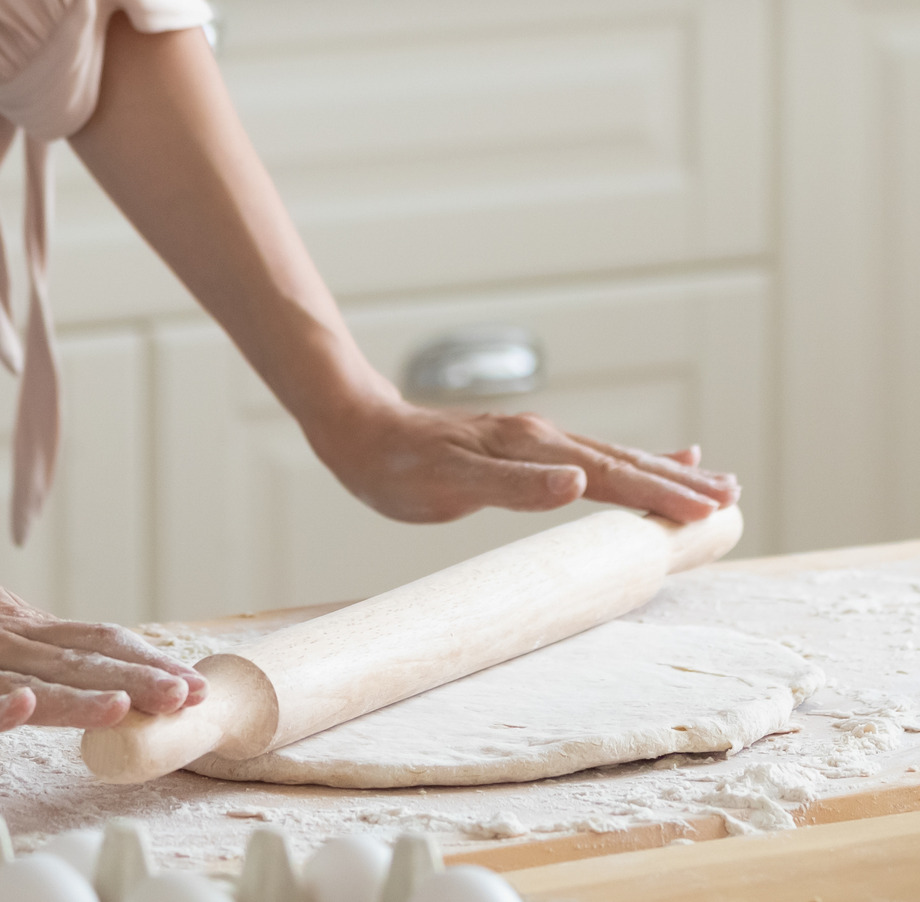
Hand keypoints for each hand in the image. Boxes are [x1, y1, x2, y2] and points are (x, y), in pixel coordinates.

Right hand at [0, 556, 207, 739]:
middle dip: (134, 680)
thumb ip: (26, 636)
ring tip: (129, 706)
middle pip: (73, 661)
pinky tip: (20, 711)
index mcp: (10, 623)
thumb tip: (89, 654)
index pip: (89, 641)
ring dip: (80, 696)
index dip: (141, 660)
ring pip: (23, 681)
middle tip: (188, 696)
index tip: (190, 679)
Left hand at [308, 388, 740, 524]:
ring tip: (713, 481)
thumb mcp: (448, 483)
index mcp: (532, 448)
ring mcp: (535, 441)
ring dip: (663, 472)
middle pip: (624, 463)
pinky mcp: (523, 448)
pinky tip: (651, 462)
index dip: (660, 495)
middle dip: (678, 483)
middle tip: (732, 498)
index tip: (708, 511)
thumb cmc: (396, 466)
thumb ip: (514, 486)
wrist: (360, 430)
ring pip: (614, 457)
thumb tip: (579, 483)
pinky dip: (630, 461)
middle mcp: (542, 439)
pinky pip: (591, 455)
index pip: (611, 476)